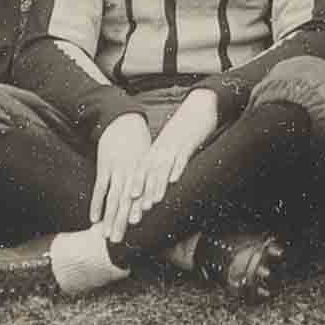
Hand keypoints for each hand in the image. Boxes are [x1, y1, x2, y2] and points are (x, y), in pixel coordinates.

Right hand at [91, 114, 153, 239]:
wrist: (125, 122)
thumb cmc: (141, 144)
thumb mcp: (149, 161)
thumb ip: (152, 179)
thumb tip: (156, 200)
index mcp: (146, 173)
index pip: (144, 198)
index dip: (140, 215)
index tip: (140, 235)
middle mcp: (134, 174)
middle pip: (128, 202)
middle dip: (124, 223)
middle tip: (120, 243)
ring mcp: (118, 171)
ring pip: (114, 198)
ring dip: (109, 218)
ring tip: (106, 236)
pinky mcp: (105, 167)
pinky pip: (100, 189)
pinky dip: (97, 204)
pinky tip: (94, 219)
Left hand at [127, 91, 220, 234]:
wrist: (200, 106)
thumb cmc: (185, 130)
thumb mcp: (169, 146)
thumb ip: (161, 164)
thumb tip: (154, 185)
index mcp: (153, 153)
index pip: (138, 176)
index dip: (130, 196)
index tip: (124, 213)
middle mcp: (160, 151)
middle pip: (146, 177)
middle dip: (140, 199)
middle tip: (134, 218)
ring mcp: (173, 147)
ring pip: (162, 169)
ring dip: (156, 186)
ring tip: (151, 203)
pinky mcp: (189, 143)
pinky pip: (182, 157)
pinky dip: (177, 168)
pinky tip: (175, 180)